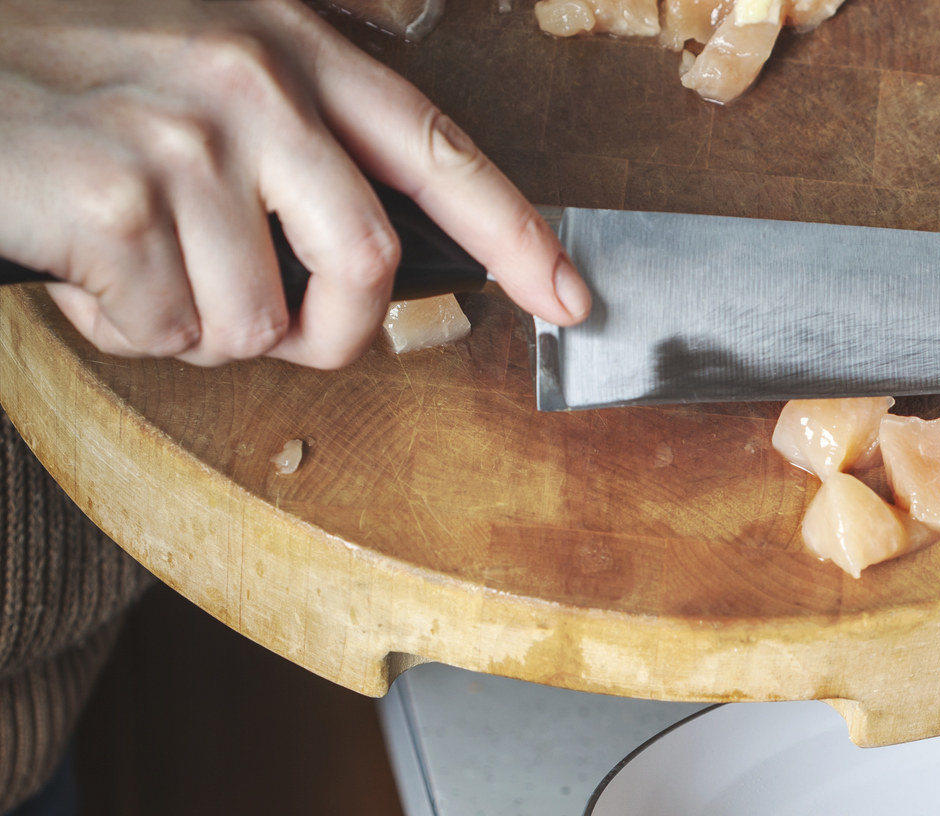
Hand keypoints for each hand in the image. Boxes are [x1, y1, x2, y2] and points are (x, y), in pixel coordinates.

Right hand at [0, 0, 590, 368]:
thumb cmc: (51, 75)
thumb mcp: (187, 47)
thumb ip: (291, 116)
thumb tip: (379, 223)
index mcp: (285, 41)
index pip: (435, 145)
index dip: (514, 232)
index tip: (570, 296)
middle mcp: (249, 78)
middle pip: (365, 262)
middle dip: (327, 329)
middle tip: (268, 326)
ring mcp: (184, 138)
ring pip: (256, 319)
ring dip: (196, 328)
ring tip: (131, 265)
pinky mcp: (118, 204)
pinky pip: (167, 332)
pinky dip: (122, 329)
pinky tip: (82, 270)